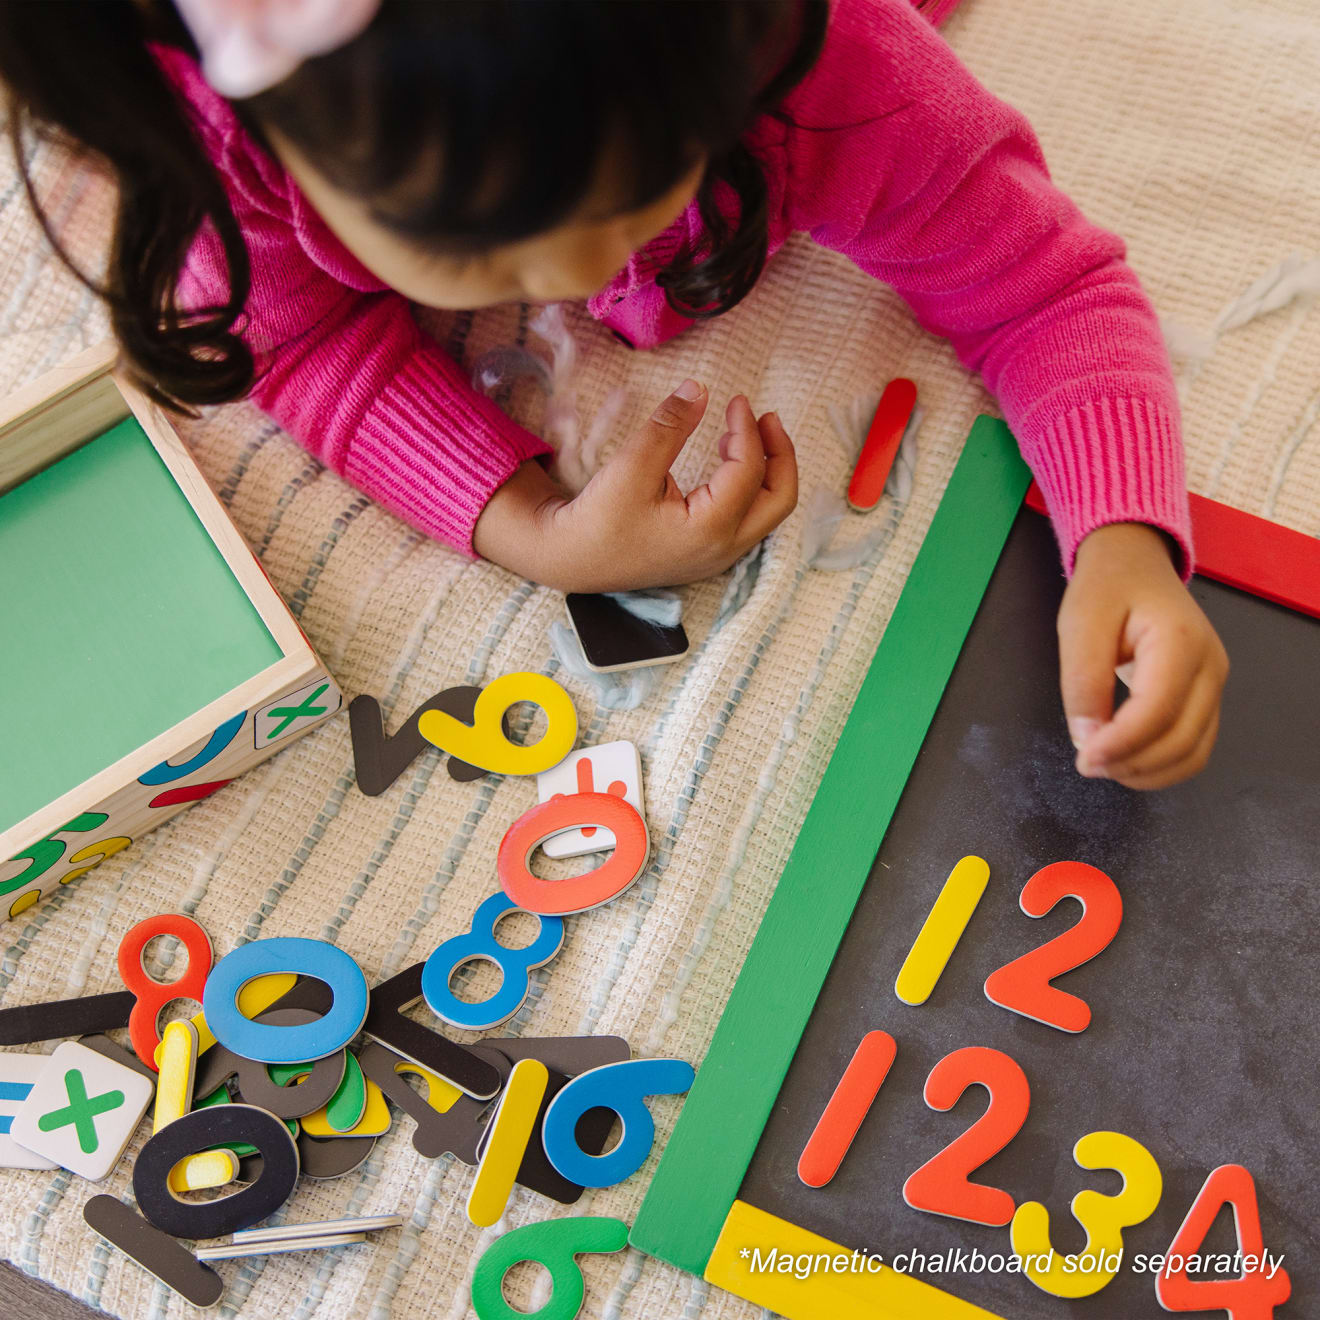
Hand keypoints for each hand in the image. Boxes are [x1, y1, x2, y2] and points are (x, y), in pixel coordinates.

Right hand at [473, 379, 797, 591]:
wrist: (572, 560)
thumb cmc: (598, 519)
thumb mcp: (631, 466)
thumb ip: (668, 426)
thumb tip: (699, 389)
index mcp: (710, 529)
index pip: (748, 471)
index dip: (747, 429)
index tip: (736, 399)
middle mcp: (723, 549)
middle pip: (779, 500)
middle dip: (780, 454)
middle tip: (767, 418)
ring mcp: (717, 557)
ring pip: (766, 513)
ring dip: (766, 471)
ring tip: (746, 434)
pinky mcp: (706, 554)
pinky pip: (747, 519)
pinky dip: (749, 487)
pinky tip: (728, 462)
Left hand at [1057, 523, 1227, 789]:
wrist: (1135, 563)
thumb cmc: (1107, 588)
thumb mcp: (1080, 623)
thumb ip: (1083, 681)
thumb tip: (1087, 739)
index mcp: (1180, 641)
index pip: (1158, 711)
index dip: (1121, 743)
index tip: (1084, 757)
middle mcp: (1210, 666)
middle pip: (1181, 740)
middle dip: (1131, 763)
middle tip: (1086, 764)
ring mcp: (1215, 684)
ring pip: (1194, 752)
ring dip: (1148, 772)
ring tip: (1104, 765)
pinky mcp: (1207, 697)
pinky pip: (1194, 746)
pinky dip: (1162, 765)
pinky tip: (1127, 762)